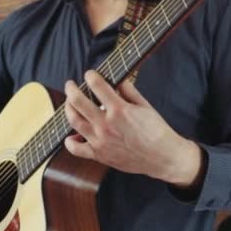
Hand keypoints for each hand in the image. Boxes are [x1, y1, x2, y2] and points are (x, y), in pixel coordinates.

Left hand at [63, 70, 203, 187]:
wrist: (162, 157)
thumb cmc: (156, 131)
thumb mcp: (145, 106)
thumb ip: (129, 91)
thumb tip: (118, 79)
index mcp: (119, 110)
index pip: (97, 85)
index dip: (90, 76)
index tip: (89, 74)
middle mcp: (106, 125)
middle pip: (77, 101)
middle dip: (71, 89)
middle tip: (70, 85)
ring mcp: (100, 141)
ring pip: (73, 121)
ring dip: (68, 108)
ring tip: (69, 104)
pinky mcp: (99, 155)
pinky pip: (76, 149)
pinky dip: (70, 141)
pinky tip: (72, 135)